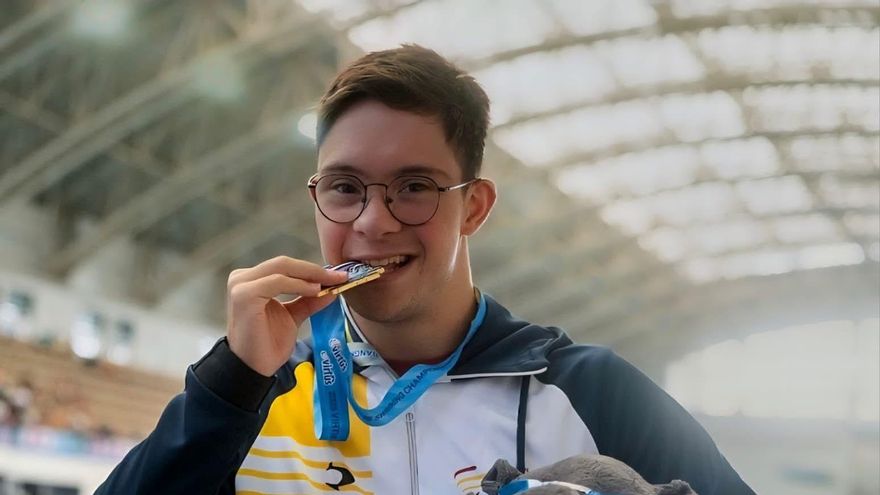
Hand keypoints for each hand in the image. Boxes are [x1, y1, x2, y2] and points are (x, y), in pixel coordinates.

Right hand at [225, 256, 347, 376]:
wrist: (254, 368)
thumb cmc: (268, 343)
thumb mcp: (293, 316)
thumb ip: (309, 300)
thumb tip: (331, 288)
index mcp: (252, 280)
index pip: (286, 266)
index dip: (312, 269)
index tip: (338, 276)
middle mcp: (242, 278)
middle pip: (284, 263)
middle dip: (314, 270)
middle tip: (339, 277)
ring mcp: (241, 285)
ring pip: (281, 268)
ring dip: (309, 275)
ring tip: (329, 284)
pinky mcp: (244, 295)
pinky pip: (277, 282)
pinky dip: (298, 284)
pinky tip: (314, 291)